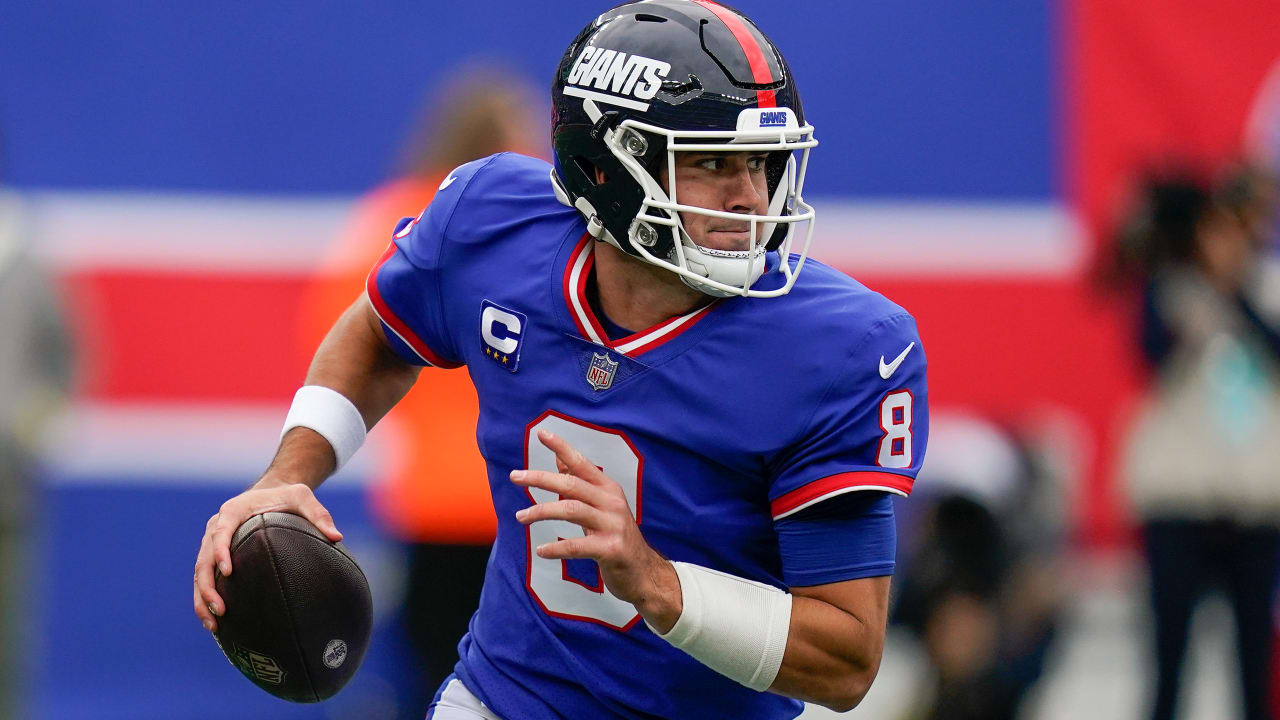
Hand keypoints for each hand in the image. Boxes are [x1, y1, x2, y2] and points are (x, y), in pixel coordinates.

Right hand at [193, 480, 341, 632]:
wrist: (271, 492)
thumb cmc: (287, 496)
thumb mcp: (303, 497)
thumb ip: (318, 514)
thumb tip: (337, 537)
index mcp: (233, 512)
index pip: (220, 532)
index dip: (220, 552)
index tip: (228, 572)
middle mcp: (216, 527)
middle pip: (203, 560)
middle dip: (207, 587)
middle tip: (220, 610)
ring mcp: (212, 543)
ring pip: (199, 574)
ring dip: (203, 600)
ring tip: (214, 625)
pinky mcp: (215, 556)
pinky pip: (206, 579)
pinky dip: (206, 600)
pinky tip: (216, 624)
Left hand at [510, 429, 681, 630]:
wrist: (644, 572)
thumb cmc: (616, 536)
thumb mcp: (601, 506)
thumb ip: (580, 484)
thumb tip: (559, 460)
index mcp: (608, 489)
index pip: (581, 463)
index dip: (562, 448)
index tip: (541, 434)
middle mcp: (612, 502)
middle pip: (571, 484)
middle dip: (540, 478)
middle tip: (515, 476)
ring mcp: (613, 525)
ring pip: (571, 510)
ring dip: (541, 511)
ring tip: (520, 516)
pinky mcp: (611, 549)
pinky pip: (577, 546)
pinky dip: (556, 547)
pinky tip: (541, 550)